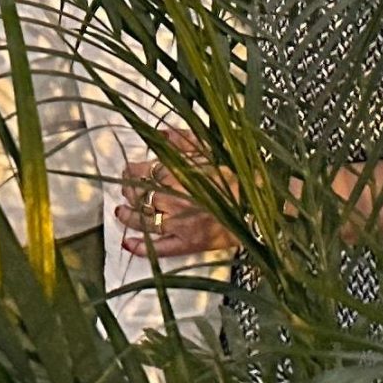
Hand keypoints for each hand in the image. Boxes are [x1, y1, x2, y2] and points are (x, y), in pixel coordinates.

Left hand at [119, 135, 237, 259]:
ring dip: (128, 216)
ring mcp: (179, 224)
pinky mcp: (188, 243)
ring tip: (120, 211)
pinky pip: (160, 248)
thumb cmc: (238, 174)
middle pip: (139, 196)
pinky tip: (127, 243)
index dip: (132, 171)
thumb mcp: (213, 149)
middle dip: (130, 191)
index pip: (143, 172)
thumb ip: (185, 140)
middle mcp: (173, 199)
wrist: (261, 203)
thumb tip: (161, 133)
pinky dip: (142, 247)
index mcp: (177, 173)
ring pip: (143, 220)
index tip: (130, 170)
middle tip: (127, 190)